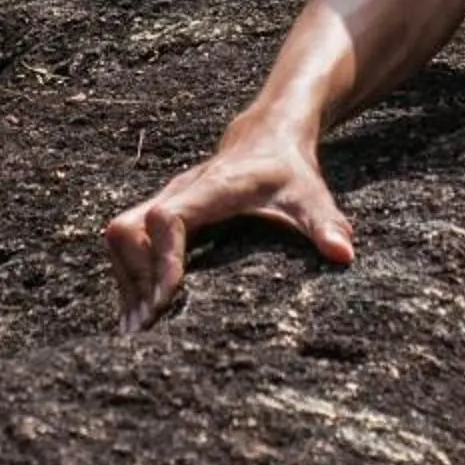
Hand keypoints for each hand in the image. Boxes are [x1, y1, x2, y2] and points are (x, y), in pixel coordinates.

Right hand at [102, 118, 353, 333]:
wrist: (267, 136)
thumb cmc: (288, 171)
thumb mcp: (311, 195)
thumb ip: (325, 223)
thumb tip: (344, 256)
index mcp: (211, 189)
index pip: (168, 219)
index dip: (162, 259)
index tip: (167, 301)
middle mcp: (178, 192)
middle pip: (127, 229)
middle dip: (134, 278)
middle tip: (147, 327)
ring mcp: (164, 199)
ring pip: (120, 235)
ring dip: (125, 280)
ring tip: (136, 329)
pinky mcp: (158, 212)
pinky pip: (126, 241)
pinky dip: (127, 275)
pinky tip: (137, 311)